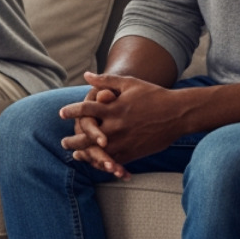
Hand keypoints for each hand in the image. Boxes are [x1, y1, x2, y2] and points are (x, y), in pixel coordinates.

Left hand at [59, 72, 187, 166]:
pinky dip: (103, 163)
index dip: (71, 111)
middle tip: (63, 142)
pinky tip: (96, 162)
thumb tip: (86, 75)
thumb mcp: (129, 83)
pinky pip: (114, 161)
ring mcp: (124, 141)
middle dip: (73, 140)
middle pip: (87, 135)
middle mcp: (116, 126)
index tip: (61, 113)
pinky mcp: (133, 153)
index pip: (85, 110)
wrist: (178, 114)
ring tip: (76, 154)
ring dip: (84, 154)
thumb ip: (106, 81)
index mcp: (113, 108)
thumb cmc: (153, 95)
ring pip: (98, 152)